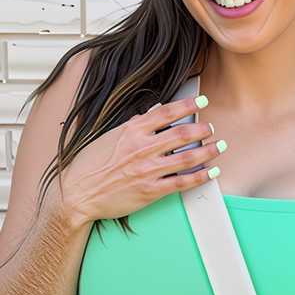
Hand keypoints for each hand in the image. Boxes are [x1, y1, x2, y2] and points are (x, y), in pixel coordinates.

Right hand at [56, 96, 224, 227]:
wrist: (75, 195)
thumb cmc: (89, 165)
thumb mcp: (109, 137)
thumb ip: (133, 125)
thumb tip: (154, 113)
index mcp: (131, 131)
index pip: (167, 112)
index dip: (188, 104)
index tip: (202, 100)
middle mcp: (142, 148)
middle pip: (183, 134)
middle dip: (203, 129)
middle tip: (212, 128)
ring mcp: (148, 170)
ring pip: (188, 157)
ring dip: (208, 151)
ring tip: (219, 146)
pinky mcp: (151, 190)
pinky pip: (183, 182)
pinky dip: (202, 176)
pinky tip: (212, 171)